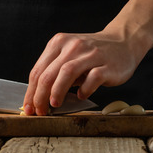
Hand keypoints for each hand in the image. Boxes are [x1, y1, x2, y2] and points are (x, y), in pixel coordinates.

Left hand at [23, 30, 141, 115]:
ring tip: (54, 105)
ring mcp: (91, 54)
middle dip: (40, 96)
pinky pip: (92, 78)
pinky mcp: (107, 65)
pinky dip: (84, 89)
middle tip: (39, 110)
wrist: (123, 42)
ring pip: (67, 72)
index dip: (31, 92)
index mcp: (59, 42)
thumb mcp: (70, 55)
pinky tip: (81, 96)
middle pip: (49, 73)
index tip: (28, 107)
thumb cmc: (93, 53)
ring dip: (57, 91)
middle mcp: (73, 46)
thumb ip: (55, 71)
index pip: (38, 70)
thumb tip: (39, 98)